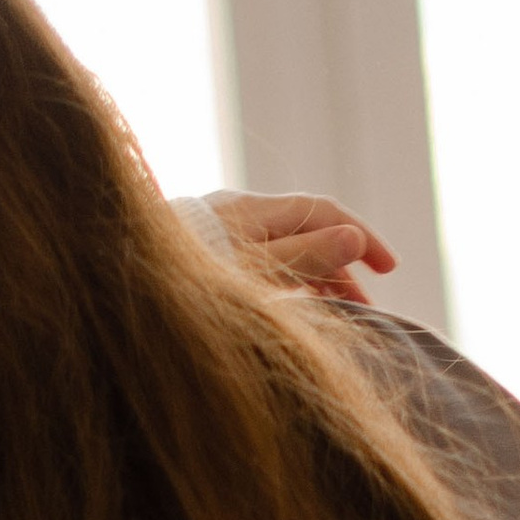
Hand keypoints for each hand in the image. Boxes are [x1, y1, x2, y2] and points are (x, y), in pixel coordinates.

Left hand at [208, 189, 399, 301]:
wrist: (130, 293)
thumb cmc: (194, 283)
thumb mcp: (256, 271)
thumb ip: (305, 255)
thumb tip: (355, 238)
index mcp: (256, 210)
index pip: (324, 213)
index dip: (361, 237)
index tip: (390, 268)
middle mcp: (242, 215)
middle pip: (307, 233)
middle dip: (342, 266)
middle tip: (368, 304)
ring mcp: (226, 235)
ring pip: (286, 250)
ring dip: (318, 278)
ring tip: (343, 309)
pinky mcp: (212, 258)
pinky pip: (264, 263)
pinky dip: (289, 281)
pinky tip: (303, 303)